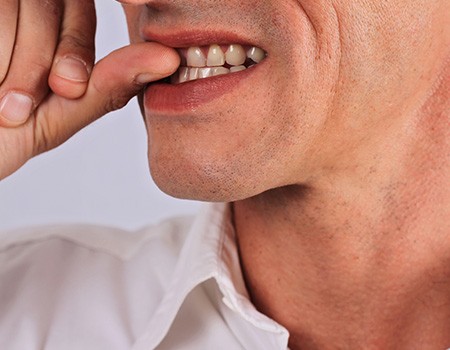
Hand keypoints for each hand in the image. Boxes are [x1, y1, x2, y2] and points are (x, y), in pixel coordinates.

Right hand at [0, 0, 179, 179]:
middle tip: (18, 107)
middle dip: (38, 59)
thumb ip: (107, 86)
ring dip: (11, 64)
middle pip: (45, 3)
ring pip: (19, 6)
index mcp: (41, 29)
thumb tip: (168, 58)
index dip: (73, 48)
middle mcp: (13, 11)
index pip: (76, 10)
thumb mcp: (55, 116)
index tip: (63, 89)